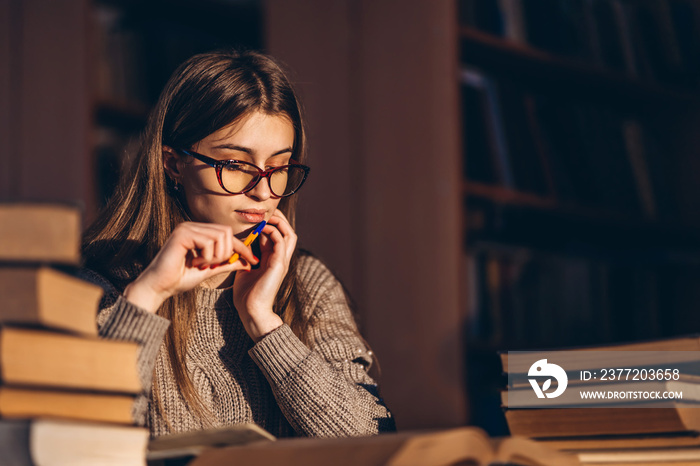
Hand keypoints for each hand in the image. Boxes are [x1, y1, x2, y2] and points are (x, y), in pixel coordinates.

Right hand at [123, 222, 259, 312]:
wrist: (159, 287)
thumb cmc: (180, 279)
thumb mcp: (210, 269)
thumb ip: (227, 263)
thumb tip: (247, 262)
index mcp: (198, 232)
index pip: (227, 234)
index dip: (242, 247)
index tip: (253, 261)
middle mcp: (193, 226)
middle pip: (227, 232)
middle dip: (227, 252)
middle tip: (213, 265)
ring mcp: (186, 228)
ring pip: (220, 236)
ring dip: (216, 256)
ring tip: (202, 264)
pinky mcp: (182, 233)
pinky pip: (208, 242)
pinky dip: (207, 256)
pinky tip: (195, 262)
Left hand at [233, 209, 296, 341]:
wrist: (251, 311)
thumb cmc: (246, 294)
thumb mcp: (245, 268)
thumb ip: (246, 255)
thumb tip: (240, 243)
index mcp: (274, 260)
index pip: (278, 235)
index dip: (270, 224)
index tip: (257, 217)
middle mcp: (281, 259)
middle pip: (288, 232)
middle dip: (279, 219)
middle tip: (265, 213)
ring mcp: (282, 261)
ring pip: (289, 234)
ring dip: (278, 222)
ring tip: (265, 217)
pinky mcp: (279, 264)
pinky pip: (280, 240)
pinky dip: (272, 231)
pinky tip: (260, 229)